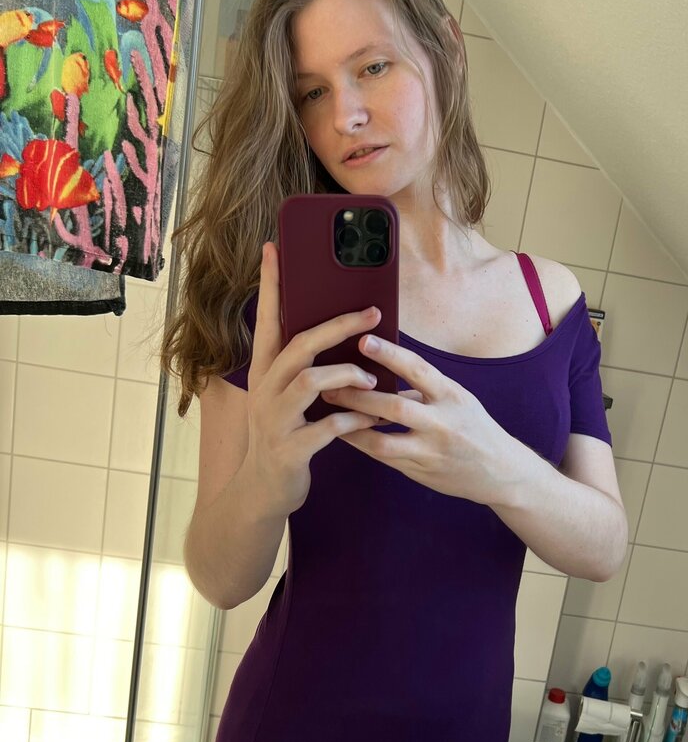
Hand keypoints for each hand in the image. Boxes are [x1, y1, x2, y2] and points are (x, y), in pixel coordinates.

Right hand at [244, 241, 381, 514]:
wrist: (261, 493)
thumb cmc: (283, 437)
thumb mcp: (284, 398)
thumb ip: (303, 369)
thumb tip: (337, 333)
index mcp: (264, 373)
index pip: (267, 320)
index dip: (270, 284)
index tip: (274, 248)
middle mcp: (265, 390)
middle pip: (299, 344)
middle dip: (338, 325)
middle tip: (373, 311)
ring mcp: (274, 420)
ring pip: (311, 381)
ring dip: (348, 376)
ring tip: (371, 381)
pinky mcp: (291, 449)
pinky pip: (328, 426)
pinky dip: (355, 420)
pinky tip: (371, 420)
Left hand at [322, 332, 514, 505]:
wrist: (500, 471)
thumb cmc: (473, 426)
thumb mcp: (457, 398)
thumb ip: (423, 387)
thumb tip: (382, 368)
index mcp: (451, 396)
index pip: (418, 369)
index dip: (389, 354)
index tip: (363, 340)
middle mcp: (442, 423)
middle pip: (394, 406)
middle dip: (358, 396)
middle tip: (328, 384)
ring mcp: (431, 451)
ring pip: (383, 440)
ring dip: (352, 426)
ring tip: (329, 412)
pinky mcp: (422, 471)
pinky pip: (385, 458)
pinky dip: (362, 444)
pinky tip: (343, 434)